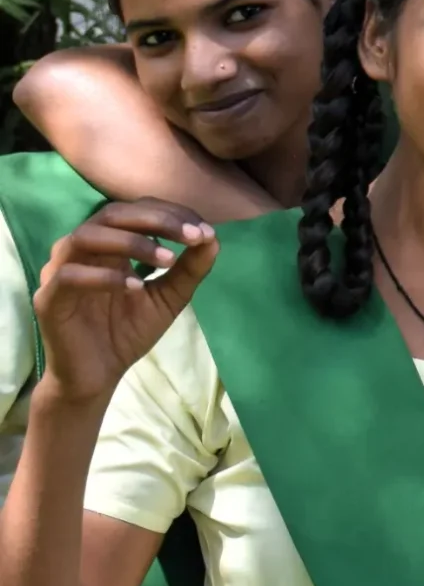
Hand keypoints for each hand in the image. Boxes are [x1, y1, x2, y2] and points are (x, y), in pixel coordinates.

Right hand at [32, 201, 216, 406]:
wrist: (99, 375)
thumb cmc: (129, 331)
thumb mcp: (169, 297)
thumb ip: (190, 269)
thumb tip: (213, 237)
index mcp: (108, 244)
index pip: (137, 210)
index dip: (171, 214)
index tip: (203, 232)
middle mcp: (81, 251)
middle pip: (112, 214)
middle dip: (157, 220)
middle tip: (192, 237)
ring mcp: (59, 272)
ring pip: (86, 236)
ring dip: (132, 242)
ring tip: (167, 260)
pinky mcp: (47, 299)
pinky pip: (69, 276)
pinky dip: (104, 276)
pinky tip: (136, 287)